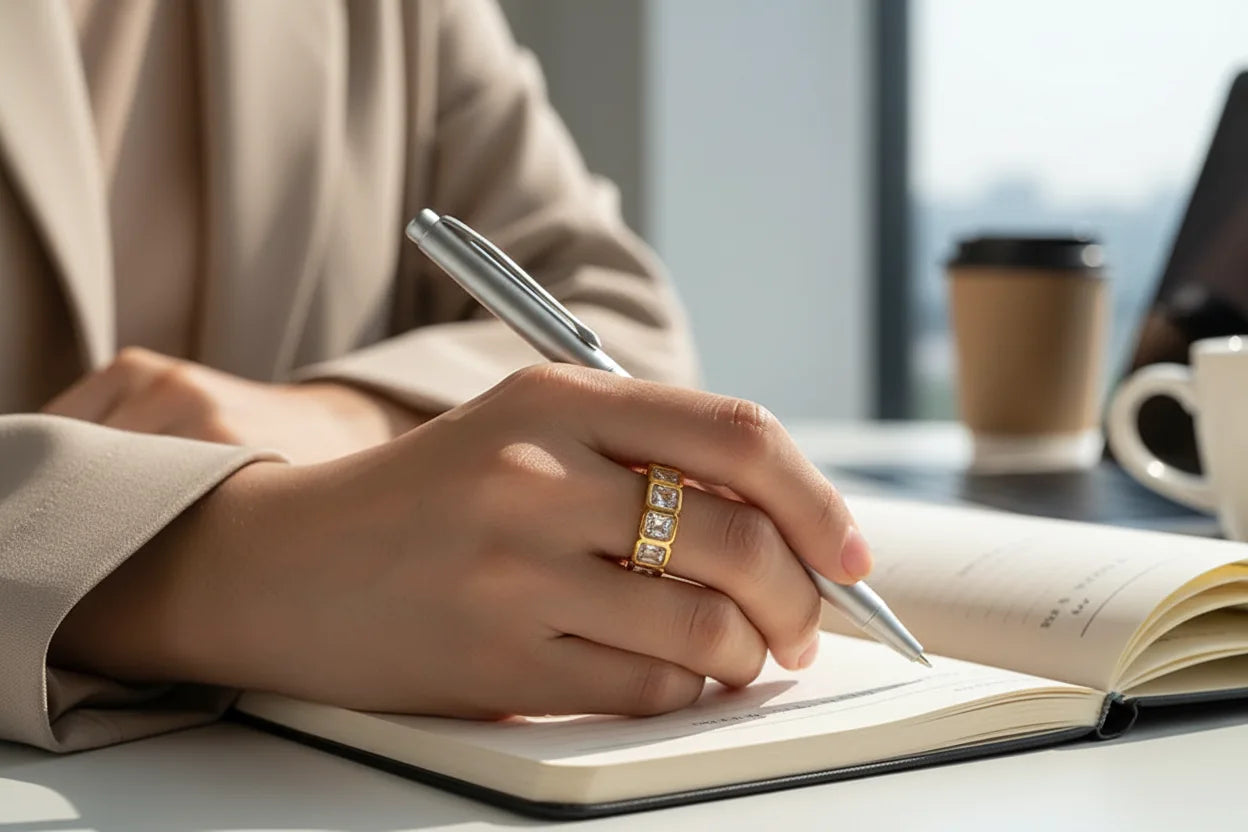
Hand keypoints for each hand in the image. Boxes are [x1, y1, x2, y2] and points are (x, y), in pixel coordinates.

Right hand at [51, 366, 871, 717]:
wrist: (286, 564)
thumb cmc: (426, 498)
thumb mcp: (525, 430)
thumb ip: (642, 454)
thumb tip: (784, 520)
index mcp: (556, 401)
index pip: (737, 437)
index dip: (818, 499)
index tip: (850, 551)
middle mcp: (539, 476)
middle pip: (738, 539)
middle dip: (802, 596)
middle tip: (805, 622)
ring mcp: (515, 571)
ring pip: (706, 628)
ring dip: (752, 653)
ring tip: (745, 654)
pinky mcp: (497, 661)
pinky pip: (648, 689)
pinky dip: (687, 691)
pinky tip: (675, 676)